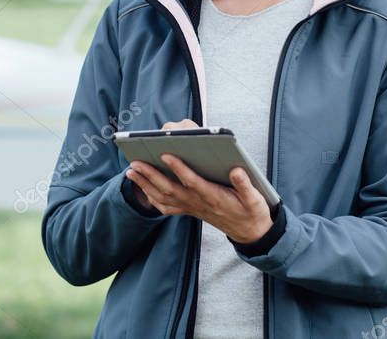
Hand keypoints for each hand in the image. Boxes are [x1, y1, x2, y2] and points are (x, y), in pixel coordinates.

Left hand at [124, 121, 272, 242]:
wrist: (248, 231)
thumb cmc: (250, 210)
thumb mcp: (254, 198)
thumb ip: (245, 185)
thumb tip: (236, 170)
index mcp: (214, 196)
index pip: (192, 181)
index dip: (178, 168)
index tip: (165, 154)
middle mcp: (198, 203)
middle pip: (170, 189)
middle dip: (151, 176)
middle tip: (135, 163)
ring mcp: (192, 208)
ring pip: (163, 198)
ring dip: (146, 185)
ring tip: (131, 171)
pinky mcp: (189, 210)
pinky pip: (166, 206)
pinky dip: (151, 197)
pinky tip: (142, 188)